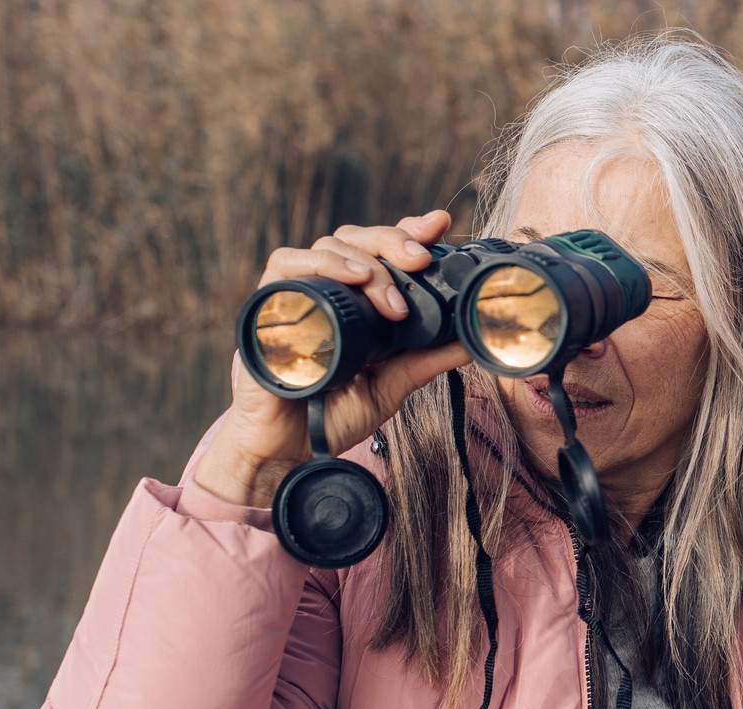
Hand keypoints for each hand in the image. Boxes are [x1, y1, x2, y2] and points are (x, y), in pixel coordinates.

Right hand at [194, 210, 470, 506]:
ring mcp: (298, 295)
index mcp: (358, 303)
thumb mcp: (391, 385)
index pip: (382, 251)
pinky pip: (287, 265)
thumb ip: (427, 360)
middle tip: (421, 261)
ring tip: (392, 297)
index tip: (440, 224)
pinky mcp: (268, 306)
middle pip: (359, 240)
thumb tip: (474, 339)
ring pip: (328, 246)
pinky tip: (351, 275)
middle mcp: (329, 291)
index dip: (408, 231)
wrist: (286, 450)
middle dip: (394, 241)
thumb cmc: (330, 416)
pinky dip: (322, 263)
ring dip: (366, 260)